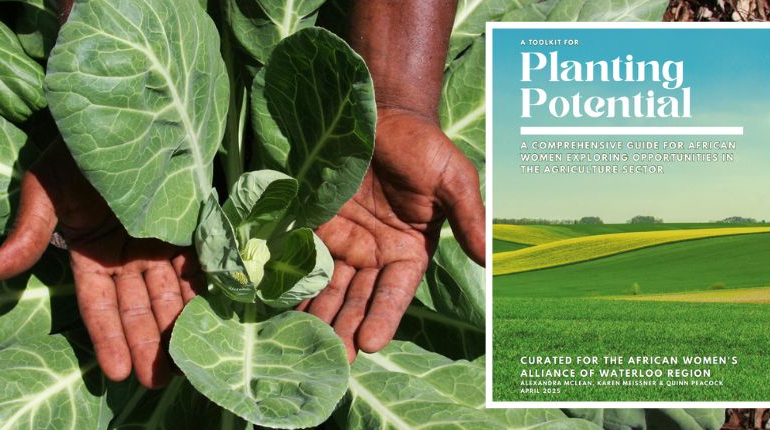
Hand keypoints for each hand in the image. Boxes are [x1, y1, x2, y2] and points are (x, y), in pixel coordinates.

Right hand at [0, 141, 202, 388]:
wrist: (119, 113)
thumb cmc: (76, 149)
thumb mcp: (46, 190)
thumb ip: (29, 232)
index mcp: (91, 252)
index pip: (100, 305)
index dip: (108, 338)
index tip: (118, 373)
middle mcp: (127, 254)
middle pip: (139, 306)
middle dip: (149, 343)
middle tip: (161, 379)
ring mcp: (159, 241)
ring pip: (170, 291)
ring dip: (179, 324)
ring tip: (189, 359)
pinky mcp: (189, 224)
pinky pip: (198, 261)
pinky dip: (205, 287)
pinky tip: (215, 314)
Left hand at [298, 109, 483, 360]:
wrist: (381, 111)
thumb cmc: (422, 146)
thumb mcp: (453, 180)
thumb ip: (469, 219)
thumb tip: (490, 260)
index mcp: (409, 251)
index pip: (395, 293)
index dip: (383, 317)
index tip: (369, 343)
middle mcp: (375, 254)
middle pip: (358, 299)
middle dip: (345, 328)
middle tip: (331, 358)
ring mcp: (344, 242)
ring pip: (328, 286)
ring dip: (318, 315)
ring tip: (304, 342)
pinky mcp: (317, 224)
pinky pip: (303, 258)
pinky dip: (292, 282)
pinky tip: (280, 305)